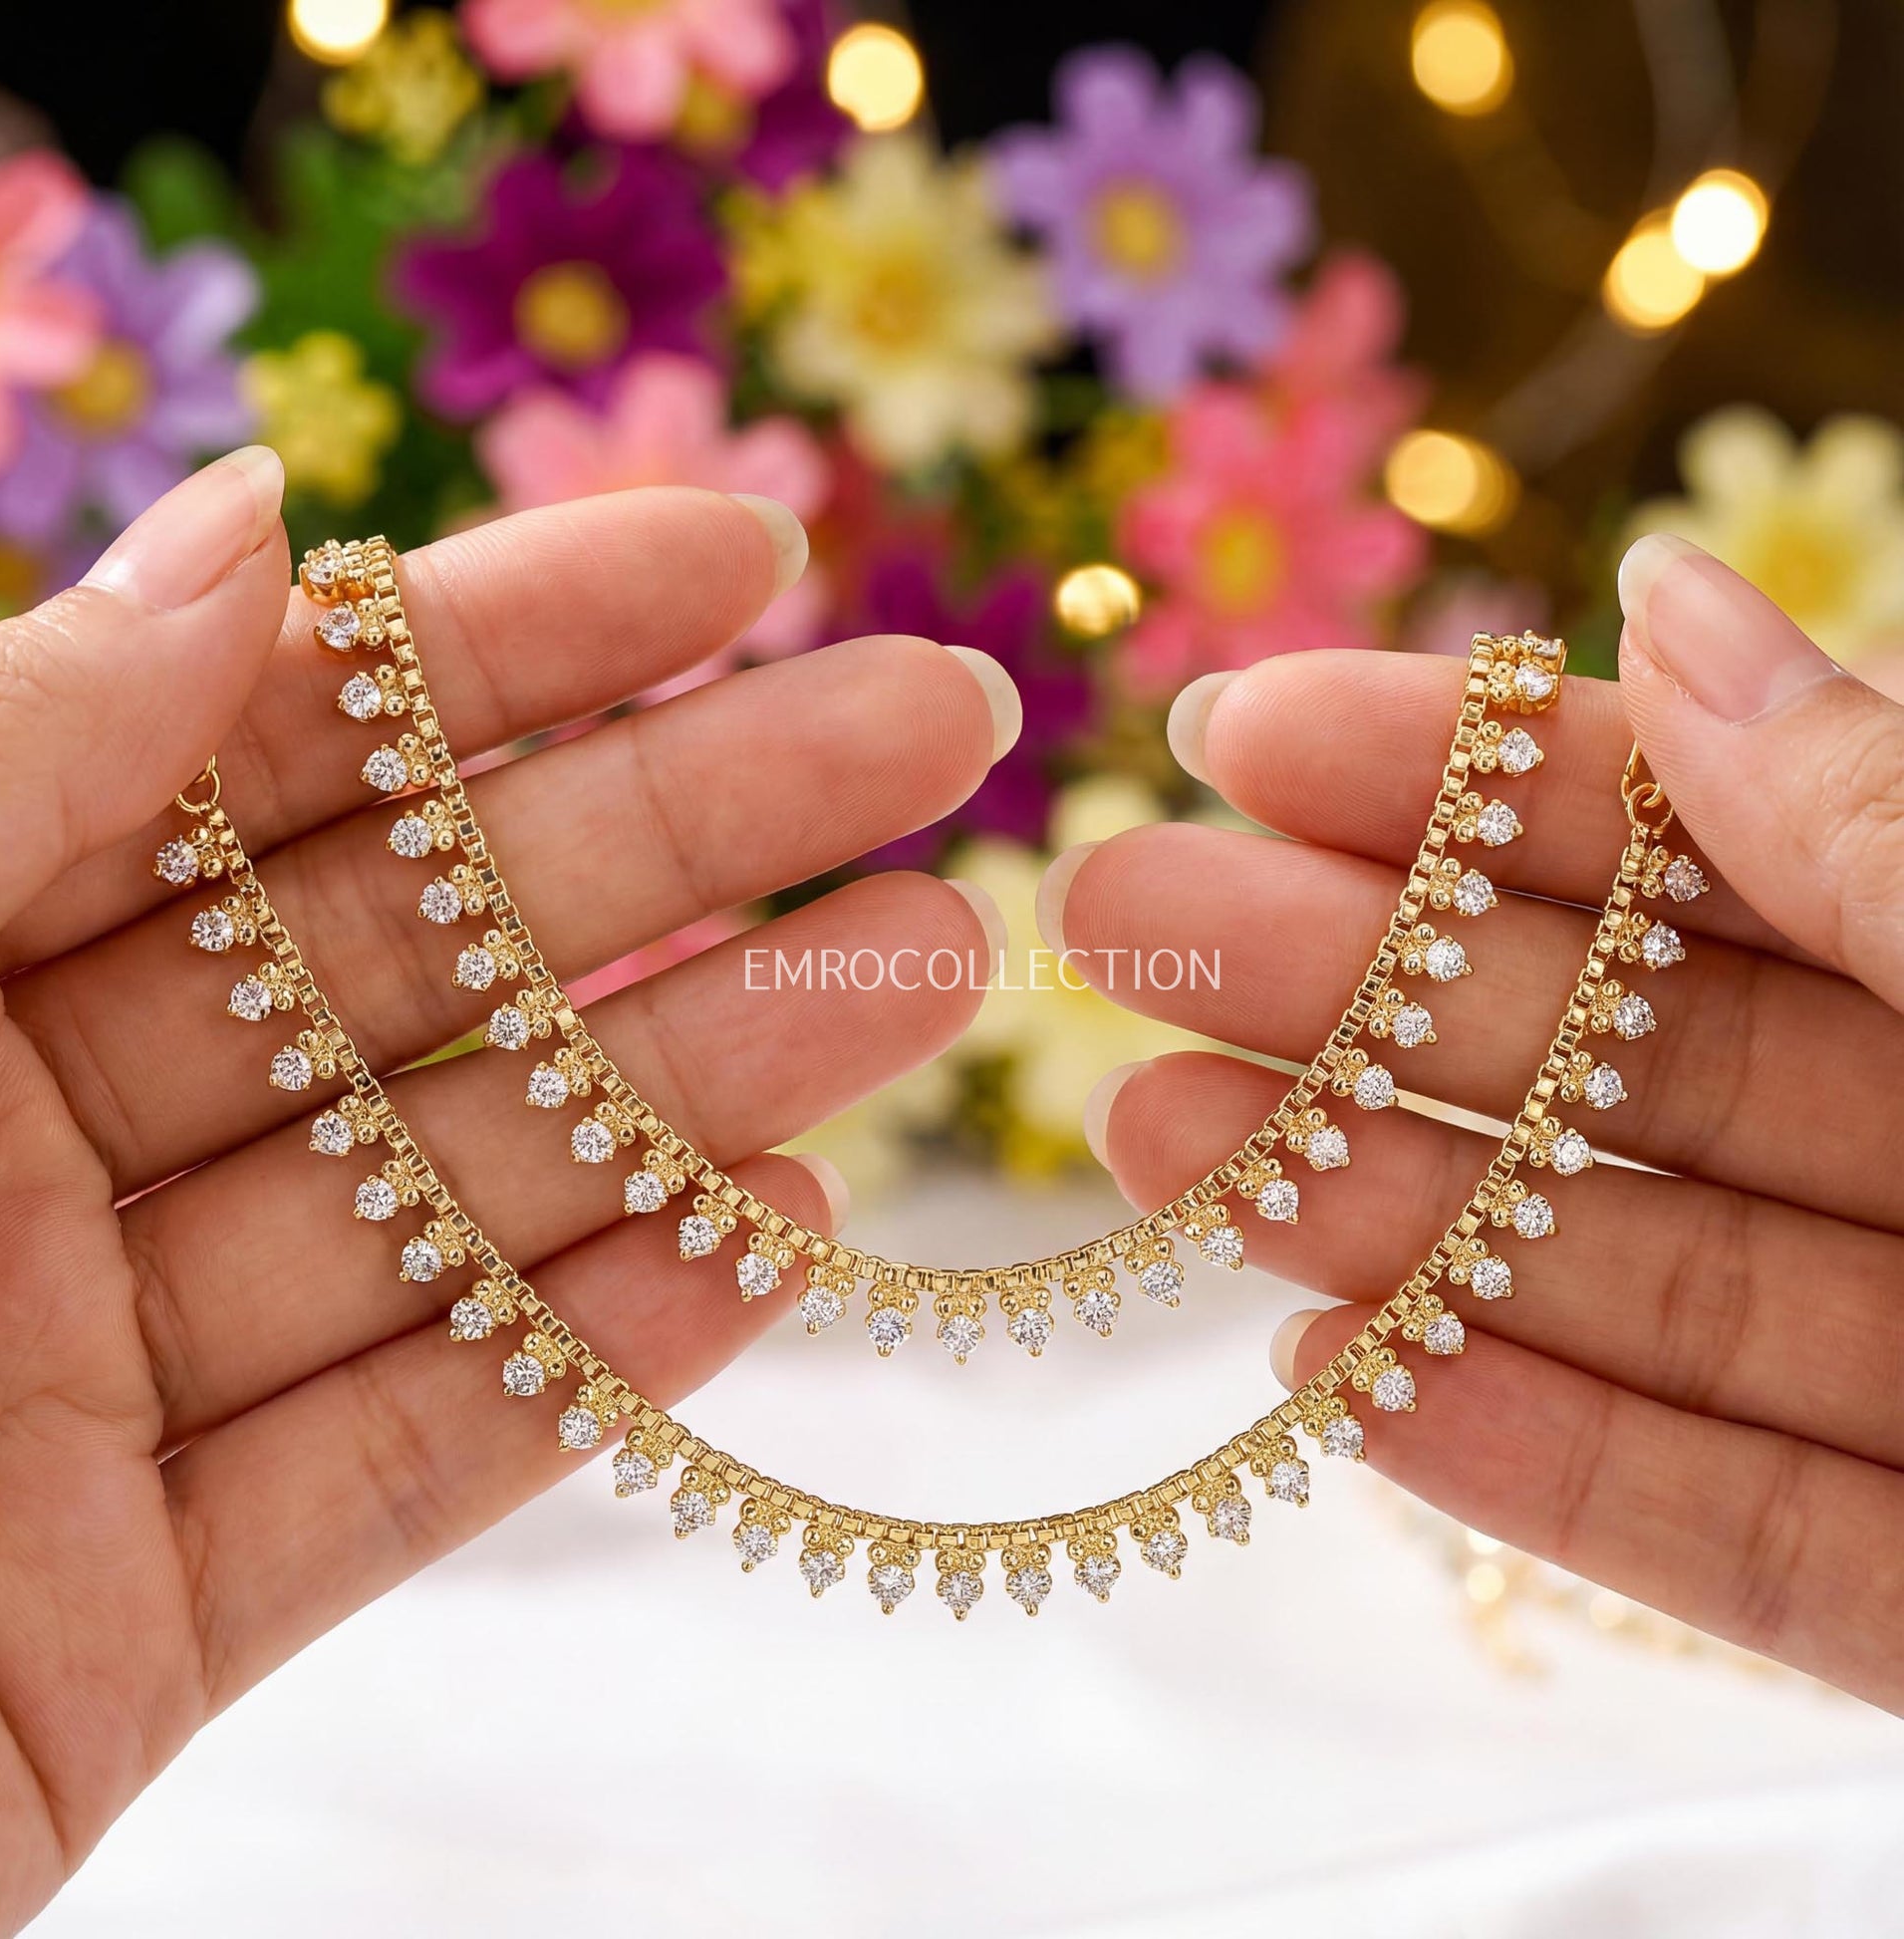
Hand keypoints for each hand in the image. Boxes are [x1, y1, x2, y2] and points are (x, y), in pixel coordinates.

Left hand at [0, 453, 1011, 1934]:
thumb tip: (243, 537)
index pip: (261, 744)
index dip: (513, 632)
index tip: (747, 554)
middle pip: (410, 961)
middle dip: (696, 836)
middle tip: (939, 737)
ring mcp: (73, 1398)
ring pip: (443, 1208)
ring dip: (701, 1097)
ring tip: (927, 984)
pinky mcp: (127, 1630)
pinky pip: (398, 1467)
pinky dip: (592, 1365)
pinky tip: (785, 1251)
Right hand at [1044, 536, 1903, 1712]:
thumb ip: (1892, 817)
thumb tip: (1665, 601)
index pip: (1704, 839)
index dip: (1470, 775)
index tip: (1237, 725)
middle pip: (1624, 1060)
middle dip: (1365, 991)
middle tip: (1117, 926)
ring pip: (1642, 1289)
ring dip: (1396, 1227)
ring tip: (1164, 1148)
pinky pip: (1740, 1537)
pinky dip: (1540, 1470)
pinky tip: (1335, 1391)